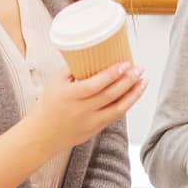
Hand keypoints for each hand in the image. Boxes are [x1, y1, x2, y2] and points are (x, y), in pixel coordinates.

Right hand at [31, 63, 145, 151]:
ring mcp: (91, 122)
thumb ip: (73, 68)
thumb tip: (93, 53)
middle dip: (128, 81)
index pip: (94, 85)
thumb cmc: (49, 105)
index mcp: (70, 96)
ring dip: (133, 94)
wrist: (43, 134)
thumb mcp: (56, 82)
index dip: (111, 75)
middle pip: (110, 95)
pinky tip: (134, 93)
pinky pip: (115, 115)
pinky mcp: (96, 129)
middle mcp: (82, 110)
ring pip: (118, 108)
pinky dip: (127, 104)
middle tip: (139, 68)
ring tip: (144, 80)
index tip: (124, 64)